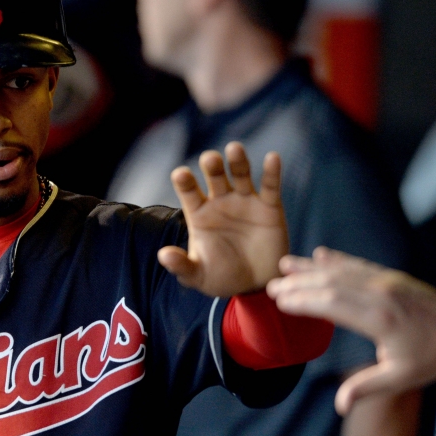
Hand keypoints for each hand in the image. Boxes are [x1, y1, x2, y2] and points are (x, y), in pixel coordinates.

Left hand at [159, 142, 287, 297]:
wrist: (255, 287)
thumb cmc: (222, 277)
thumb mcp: (198, 276)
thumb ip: (182, 265)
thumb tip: (163, 255)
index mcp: (199, 213)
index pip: (188, 191)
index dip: (184, 181)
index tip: (181, 174)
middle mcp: (220, 202)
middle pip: (215, 176)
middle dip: (212, 166)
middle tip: (210, 159)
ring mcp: (245, 201)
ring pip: (241, 174)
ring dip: (237, 161)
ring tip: (234, 149)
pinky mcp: (269, 207)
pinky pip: (270, 187)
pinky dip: (272, 172)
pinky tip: (272, 157)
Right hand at [267, 247, 435, 413]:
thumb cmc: (432, 357)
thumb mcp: (401, 378)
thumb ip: (367, 387)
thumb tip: (340, 406)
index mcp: (379, 319)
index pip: (331, 305)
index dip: (303, 302)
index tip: (280, 302)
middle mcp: (380, 294)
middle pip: (330, 284)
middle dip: (298, 284)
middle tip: (271, 286)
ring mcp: (385, 281)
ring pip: (341, 270)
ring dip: (310, 268)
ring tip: (284, 265)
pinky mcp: (390, 276)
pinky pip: (357, 264)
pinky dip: (335, 259)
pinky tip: (319, 254)